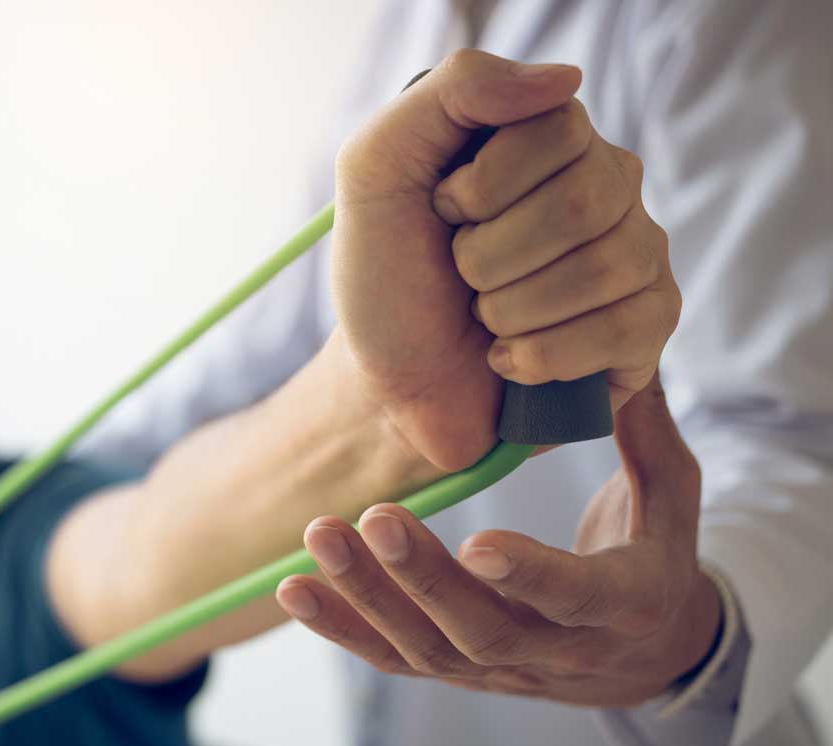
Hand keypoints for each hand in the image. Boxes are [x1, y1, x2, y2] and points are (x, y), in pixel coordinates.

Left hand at [276, 373, 721, 706]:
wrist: (645, 654)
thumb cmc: (659, 557)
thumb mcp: (675, 501)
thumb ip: (650, 437)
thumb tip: (632, 363)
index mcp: (621, 604)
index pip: (574, 597)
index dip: (529, 575)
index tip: (479, 540)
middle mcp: (556, 648)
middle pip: (481, 628)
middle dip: (422, 578)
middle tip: (373, 517)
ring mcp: (500, 666)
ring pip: (426, 648)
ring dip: (366, 598)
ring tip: (317, 538)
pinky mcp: (459, 669)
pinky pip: (394, 658)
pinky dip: (342, 628)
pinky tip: (296, 589)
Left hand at [332, 49, 678, 472]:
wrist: (390, 388)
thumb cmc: (386, 281)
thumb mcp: (376, 169)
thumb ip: (451, 93)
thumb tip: (567, 79)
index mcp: (546, 139)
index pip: (560, 128)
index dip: (486, 185)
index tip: (442, 212)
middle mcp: (605, 185)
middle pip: (586, 201)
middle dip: (491, 256)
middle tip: (461, 276)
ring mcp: (636, 254)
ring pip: (608, 267)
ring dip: (511, 310)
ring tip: (483, 319)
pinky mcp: (647, 325)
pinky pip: (626, 328)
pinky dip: (544, 356)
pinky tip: (510, 360)